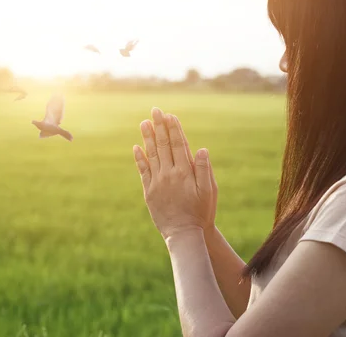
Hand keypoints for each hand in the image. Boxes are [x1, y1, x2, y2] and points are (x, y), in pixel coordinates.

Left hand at [133, 108, 217, 239]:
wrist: (184, 234)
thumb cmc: (201, 212)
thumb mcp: (209, 191)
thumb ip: (204, 169)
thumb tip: (201, 149)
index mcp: (185, 172)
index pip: (178, 145)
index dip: (174, 129)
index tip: (169, 115)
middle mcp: (169, 174)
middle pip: (163, 145)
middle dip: (159, 126)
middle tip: (155, 111)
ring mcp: (157, 182)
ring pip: (151, 155)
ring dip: (148, 138)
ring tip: (144, 123)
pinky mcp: (149, 191)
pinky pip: (143, 171)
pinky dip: (140, 158)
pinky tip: (136, 147)